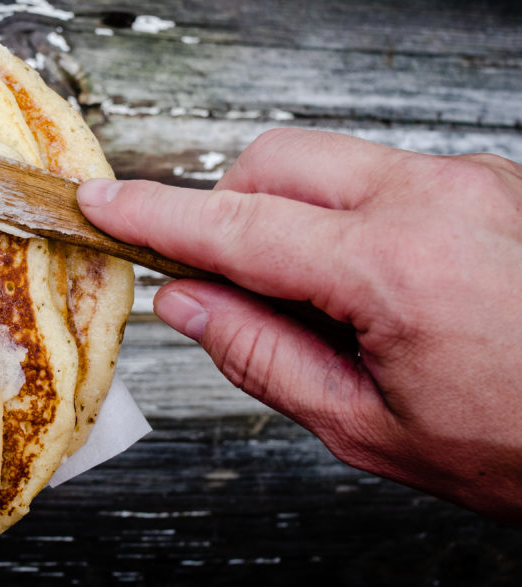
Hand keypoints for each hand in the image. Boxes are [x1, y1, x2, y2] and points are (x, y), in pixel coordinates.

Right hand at [78, 128, 521, 520]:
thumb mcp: (369, 426)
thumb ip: (259, 353)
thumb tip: (185, 302)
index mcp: (397, 266)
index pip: (237, 225)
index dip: (155, 215)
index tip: (104, 202)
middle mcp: (435, 197)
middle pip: (275, 160)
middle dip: (230, 208)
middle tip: (233, 281)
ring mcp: (470, 178)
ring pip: (328, 162)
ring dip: (294, 216)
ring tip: (330, 299)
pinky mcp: (489, 177)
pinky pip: (382, 173)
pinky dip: (350, 215)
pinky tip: (382, 283)